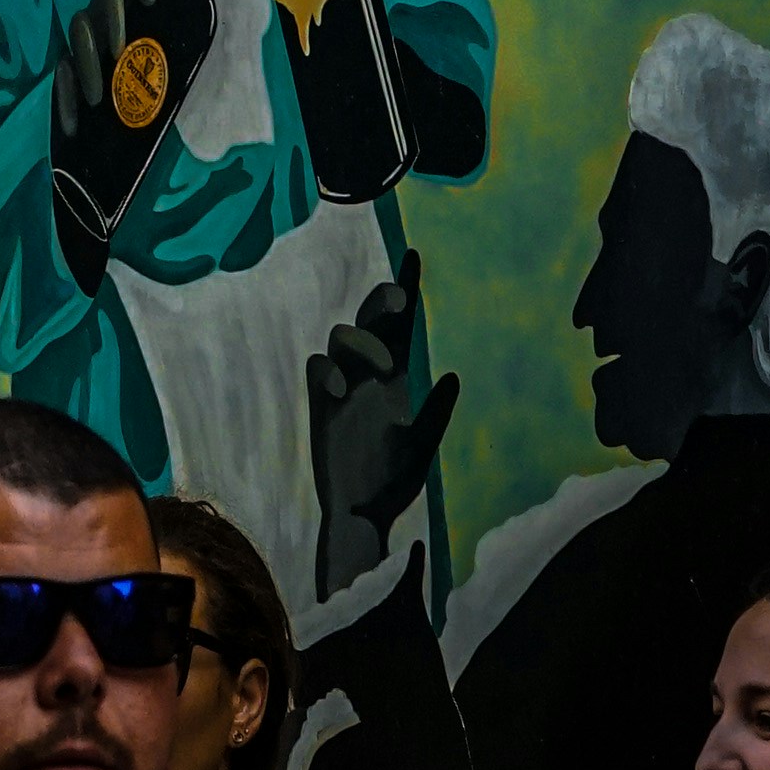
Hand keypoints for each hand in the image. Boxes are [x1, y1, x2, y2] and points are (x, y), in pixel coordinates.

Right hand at [300, 283, 458, 603]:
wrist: (362, 514)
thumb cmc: (394, 483)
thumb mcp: (421, 450)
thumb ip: (435, 415)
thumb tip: (452, 376)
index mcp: (397, 380)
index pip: (401, 326)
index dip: (405, 290)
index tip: (413, 255)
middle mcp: (369, 375)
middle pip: (371, 320)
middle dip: (382, 302)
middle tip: (399, 302)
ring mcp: (343, 385)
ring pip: (343, 334)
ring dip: (362, 341)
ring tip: (381, 369)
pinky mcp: (320, 402)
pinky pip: (318, 365)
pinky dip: (329, 369)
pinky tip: (342, 392)